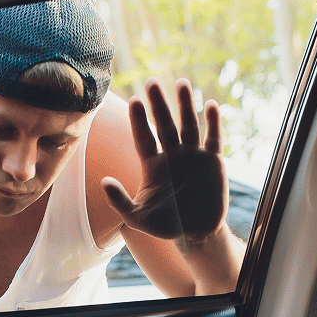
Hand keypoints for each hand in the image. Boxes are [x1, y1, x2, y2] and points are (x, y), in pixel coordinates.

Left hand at [102, 78, 228, 244]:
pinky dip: (213, 122)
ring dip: (185, 105)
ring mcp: (193, 156)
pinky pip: (213, 138)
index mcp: (153, 165)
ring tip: (181, 83)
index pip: (144, 138)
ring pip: (188, 125)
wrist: (196, 233)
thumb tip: (104, 181)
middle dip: (158, 104)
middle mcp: (172, 155)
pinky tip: (210, 105)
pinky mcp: (213, 161)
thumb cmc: (165, 225)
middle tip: (151, 82)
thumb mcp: (137, 218)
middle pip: (164, 124)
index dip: (139, 121)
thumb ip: (119, 201)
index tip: (134, 102)